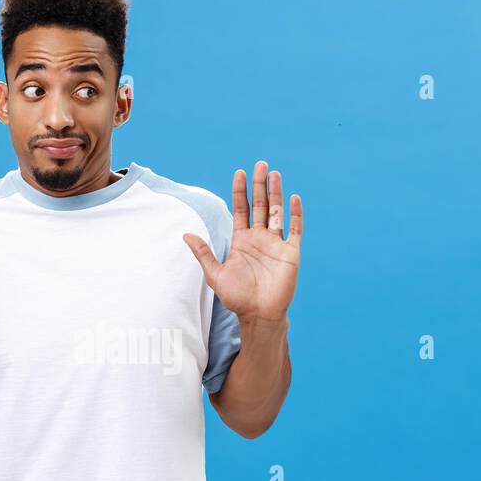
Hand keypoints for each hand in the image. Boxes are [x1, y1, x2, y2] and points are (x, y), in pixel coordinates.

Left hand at [182, 161, 301, 322]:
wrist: (258, 315)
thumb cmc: (237, 298)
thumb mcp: (215, 275)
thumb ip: (203, 253)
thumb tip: (186, 234)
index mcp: (242, 240)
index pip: (241, 209)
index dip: (240, 191)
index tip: (239, 172)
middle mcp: (260, 238)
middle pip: (260, 205)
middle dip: (259, 185)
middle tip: (260, 165)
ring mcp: (276, 244)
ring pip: (277, 212)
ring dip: (276, 193)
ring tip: (274, 173)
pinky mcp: (291, 252)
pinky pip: (294, 229)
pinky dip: (295, 214)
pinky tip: (294, 198)